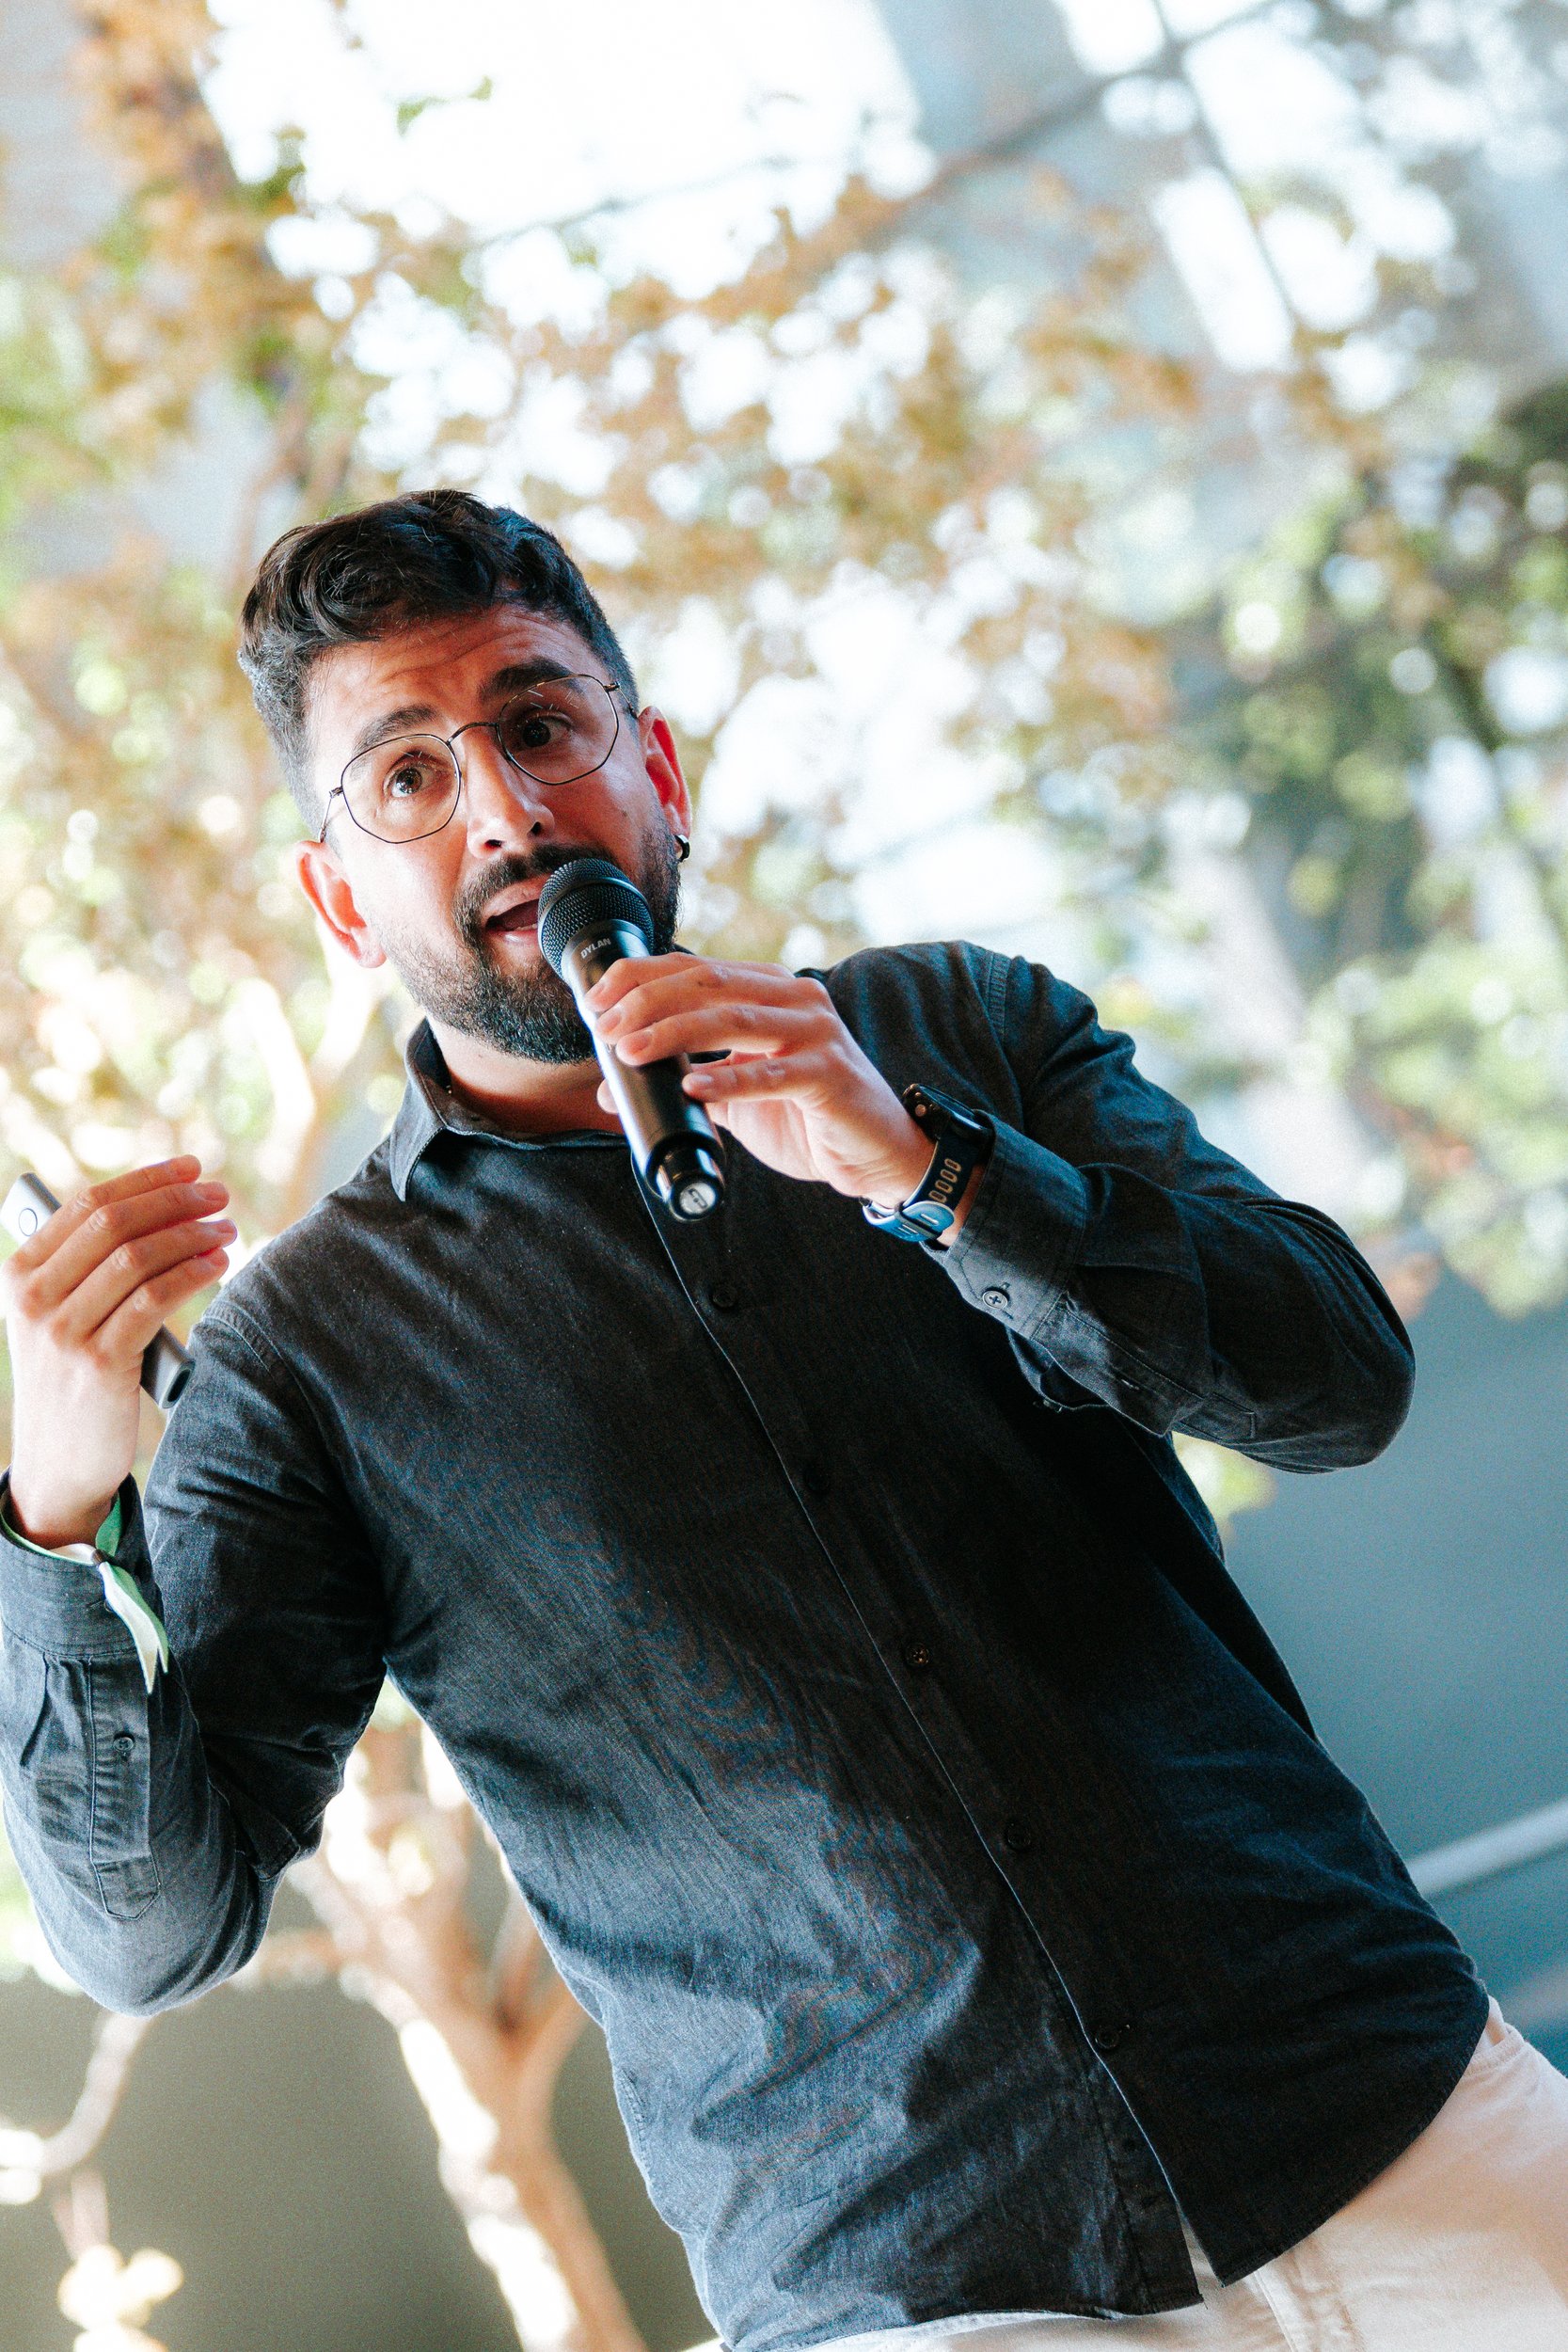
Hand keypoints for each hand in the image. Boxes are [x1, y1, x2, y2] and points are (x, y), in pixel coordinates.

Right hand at [2, 1157, 233, 1548]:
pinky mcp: (97, 1363)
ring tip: (228, 1230)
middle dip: (176, 1201)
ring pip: (137, 1257)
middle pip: (115, 1224)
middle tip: (220, 1195)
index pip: (87, 1204)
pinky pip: (153, 1299)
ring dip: (192, 1235)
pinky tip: (219, 1264)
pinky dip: (192, 1273)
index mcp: (19, 1273)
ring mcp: (62, 1331)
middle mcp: (34, 1297)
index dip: (147, 1180)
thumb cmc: (71, 1381)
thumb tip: (154, 1207)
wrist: (56, 1464)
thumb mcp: (58, 1317)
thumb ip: (85, 1268)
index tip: (192, 1169)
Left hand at [588, 954, 935, 1209]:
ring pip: (733, 1019)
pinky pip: (770, 1074)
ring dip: (674, 1033)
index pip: (697, 968)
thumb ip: (684, 1082)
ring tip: (632, 1052)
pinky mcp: (829, 1074)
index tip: (596, 1001)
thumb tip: (611, 1088)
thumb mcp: (737, 1094)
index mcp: (771, 990)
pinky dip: (727, 1081)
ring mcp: (817, 1033)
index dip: (640, 977)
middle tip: (608, 1028)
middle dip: (648, 1001)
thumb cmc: (808, 1117)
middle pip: (709, 984)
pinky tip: (693, 1087)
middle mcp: (796, 999)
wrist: (874, 1154)